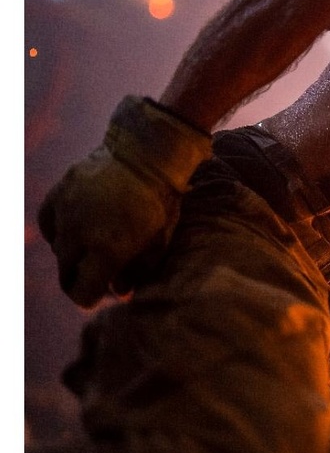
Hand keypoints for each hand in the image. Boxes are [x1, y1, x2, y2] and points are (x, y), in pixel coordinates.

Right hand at [37, 96, 211, 307]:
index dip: (90, 297)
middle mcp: (80, 235)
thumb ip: (137, 271)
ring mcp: (66, 213)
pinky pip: (48, 223)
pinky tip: (73, 232)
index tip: (96, 297)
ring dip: (72, 256)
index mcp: (106, 251)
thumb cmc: (159, 202)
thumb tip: (121, 293)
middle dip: (80, 280)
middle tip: (93, 278)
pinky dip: (57, 232)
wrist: (146, 155)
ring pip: (59, 249)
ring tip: (89, 252)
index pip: (82, 292)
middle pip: (67, 273)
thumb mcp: (157, 241)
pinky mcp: (58, 194)